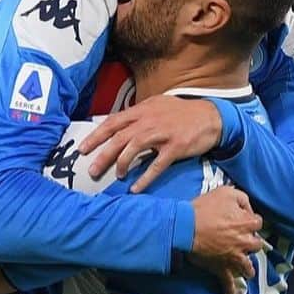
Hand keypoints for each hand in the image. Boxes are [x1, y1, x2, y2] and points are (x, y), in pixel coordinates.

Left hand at [80, 96, 222, 192]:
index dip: (96, 136)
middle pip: (119, 138)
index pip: (113, 122)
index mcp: (142, 110)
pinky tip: (135, 188)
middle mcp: (149, 121)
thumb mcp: (157, 106)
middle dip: (103, 155)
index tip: (83, 149)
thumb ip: (138, 115)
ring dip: (122, 164)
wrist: (211, 117)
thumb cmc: (181, 113)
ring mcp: (163, 134)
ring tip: (117, 176)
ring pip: (134, 148)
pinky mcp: (175, 147)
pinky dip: (145, 178)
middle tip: (92, 170)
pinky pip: (156, 165)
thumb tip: (118, 126)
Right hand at [190, 187, 262, 293]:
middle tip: (243, 243)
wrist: (186, 227)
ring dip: (247, 268)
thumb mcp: (226, 192)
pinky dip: (230, 290)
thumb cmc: (204, 208)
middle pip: (257, 245)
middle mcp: (245, 242)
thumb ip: (241, 198)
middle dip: (251, 244)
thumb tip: (247, 207)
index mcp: (247, 223)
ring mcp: (234, 258)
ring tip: (245, 269)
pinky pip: (228, 283)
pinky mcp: (221, 268)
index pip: (258, 222)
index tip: (245, 220)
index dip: (251, 220)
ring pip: (248, 267)